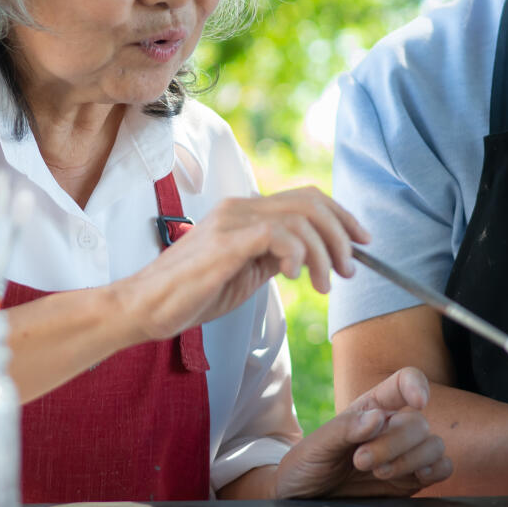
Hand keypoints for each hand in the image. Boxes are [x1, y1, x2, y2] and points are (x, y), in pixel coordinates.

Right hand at [116, 187, 366, 341]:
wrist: (145, 308)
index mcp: (245, 212)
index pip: (306, 198)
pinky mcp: (226, 242)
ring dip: (325, 253)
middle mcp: (240, 207)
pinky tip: (297, 276)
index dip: (341, 216)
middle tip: (349, 270)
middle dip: (342, 235)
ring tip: (324, 285)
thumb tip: (309, 255)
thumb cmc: (190, 295)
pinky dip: (298, 254)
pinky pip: (277, 234)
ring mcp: (232, 221)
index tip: (362, 243)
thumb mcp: (245, 273)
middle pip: (311, 202)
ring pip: (300, 218)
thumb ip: (273, 257)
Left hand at [274, 368, 453, 498]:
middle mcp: (393, 428)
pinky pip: (442, 468)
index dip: (417, 385)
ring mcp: (406, 454)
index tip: (417, 401)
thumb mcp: (315, 446)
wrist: (304, 500)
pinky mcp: (413, 480)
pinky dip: (437, 470)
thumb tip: (378, 418)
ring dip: (411, 459)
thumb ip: (344, 429)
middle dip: (393, 443)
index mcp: (371, 409)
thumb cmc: (307, 466)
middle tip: (361, 461)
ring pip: (433, 445)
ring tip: (379, 473)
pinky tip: (417, 477)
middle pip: (417, 423)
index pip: (404, 383)